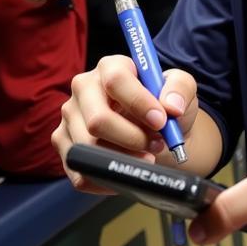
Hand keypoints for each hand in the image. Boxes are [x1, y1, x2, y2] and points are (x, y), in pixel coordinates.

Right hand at [51, 55, 198, 192]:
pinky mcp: (64, 143)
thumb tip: (170, 106)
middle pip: (97, 120)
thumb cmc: (164, 105)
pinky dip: (108, 178)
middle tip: (157, 144)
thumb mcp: (182, 88)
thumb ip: (180, 88)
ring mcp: (70, 116)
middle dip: (133, 139)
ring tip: (147, 156)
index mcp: (110, 67)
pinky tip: (127, 171)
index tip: (161, 121)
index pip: (115, 80)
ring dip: (123, 159)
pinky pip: (80, 171)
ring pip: (88, 149)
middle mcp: (83, 88)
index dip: (139, 103)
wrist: (157, 130)